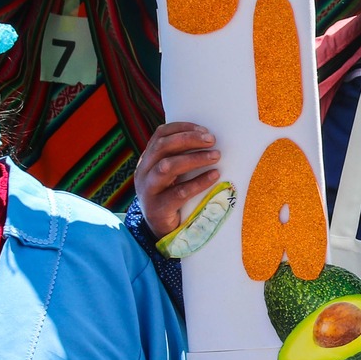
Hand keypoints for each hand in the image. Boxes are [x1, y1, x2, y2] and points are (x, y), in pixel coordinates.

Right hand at [135, 122, 219, 240]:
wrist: (159, 230)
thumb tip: (209, 140)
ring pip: (167, 167)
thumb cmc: (171, 197)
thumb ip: (180, 158)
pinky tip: (214, 175)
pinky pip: (178, 192)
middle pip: (162, 147)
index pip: (160, 135)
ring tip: (216, 156)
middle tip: (212, 140)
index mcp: (147, 160)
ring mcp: (148, 190)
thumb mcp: (171, 175)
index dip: (182, 128)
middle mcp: (144, 172)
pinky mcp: (158, 208)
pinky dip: (198, 182)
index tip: (204, 130)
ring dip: (194, 159)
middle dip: (189, 140)